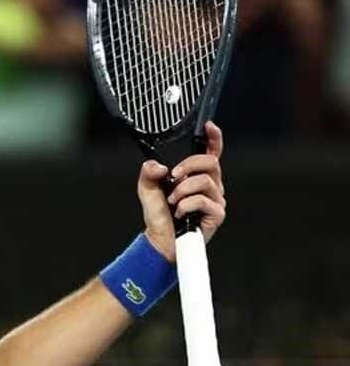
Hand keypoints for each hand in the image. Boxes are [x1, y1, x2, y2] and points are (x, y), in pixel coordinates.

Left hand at [138, 121, 226, 260]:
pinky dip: (186, 205)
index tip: (209, 127)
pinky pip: (203, 200)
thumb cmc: (159, 215)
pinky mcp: (217, 213)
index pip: (211, 153)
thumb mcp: (148, 189)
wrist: (161, 238)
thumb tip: (158, 166)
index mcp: (197, 175)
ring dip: (182, 190)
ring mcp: (216, 199)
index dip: (214, 138)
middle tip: (172, 177)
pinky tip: (180, 212)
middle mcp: (211, 185)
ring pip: (204, 181)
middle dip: (188, 165)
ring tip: (172, 201)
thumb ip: (149, 173)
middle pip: (210, 162)